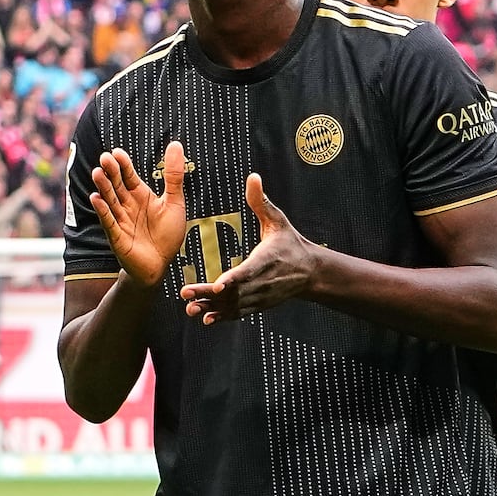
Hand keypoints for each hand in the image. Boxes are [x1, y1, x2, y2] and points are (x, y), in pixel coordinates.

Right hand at [87, 140, 190, 290]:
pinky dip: (103, 211)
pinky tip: (96, 198)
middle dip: (111, 172)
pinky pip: (109, 222)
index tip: (117, 152)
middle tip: (104, 158)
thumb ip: (173, 175)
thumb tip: (176, 144)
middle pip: (117, 185)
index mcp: (140, 195)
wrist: (160, 265)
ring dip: (103, 188)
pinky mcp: (117, 236)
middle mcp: (127, 205)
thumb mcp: (174, 201)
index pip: (129, 176)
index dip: (123, 165)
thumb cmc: (167, 234)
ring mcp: (120, 220)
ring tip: (97, 173)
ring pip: (110, 201)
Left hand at [183, 174, 336, 320]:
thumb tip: (253, 177)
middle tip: (186, 293)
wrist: (310, 272)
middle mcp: (262, 282)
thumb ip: (261, 201)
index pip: (248, 272)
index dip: (232, 280)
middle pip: (233, 292)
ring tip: (190, 308)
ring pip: (233, 306)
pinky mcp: (259, 304)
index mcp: (265, 260)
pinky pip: (238, 313)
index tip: (217, 286)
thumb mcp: (278, 220)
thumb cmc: (291, 243)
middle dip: (208, 295)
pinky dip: (223, 317)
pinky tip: (205, 318)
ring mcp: (260, 296)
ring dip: (211, 308)